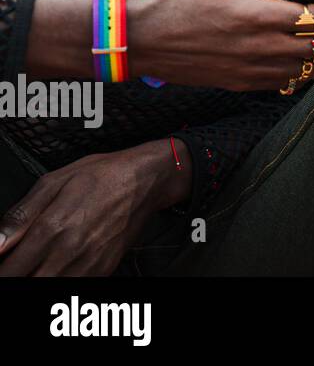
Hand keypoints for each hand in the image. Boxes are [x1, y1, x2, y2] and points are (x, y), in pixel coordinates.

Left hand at [0, 143, 182, 275]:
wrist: (147, 180)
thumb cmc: (102, 176)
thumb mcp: (53, 182)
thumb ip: (20, 215)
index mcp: (51, 229)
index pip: (10, 271)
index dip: (2, 271)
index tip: (2, 265)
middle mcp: (68, 252)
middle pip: (26, 284)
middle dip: (16, 277)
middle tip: (18, 266)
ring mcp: (87, 265)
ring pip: (48, 289)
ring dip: (37, 279)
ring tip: (37, 266)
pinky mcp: (102, 270)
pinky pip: (72, 288)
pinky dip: (59, 281)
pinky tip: (56, 268)